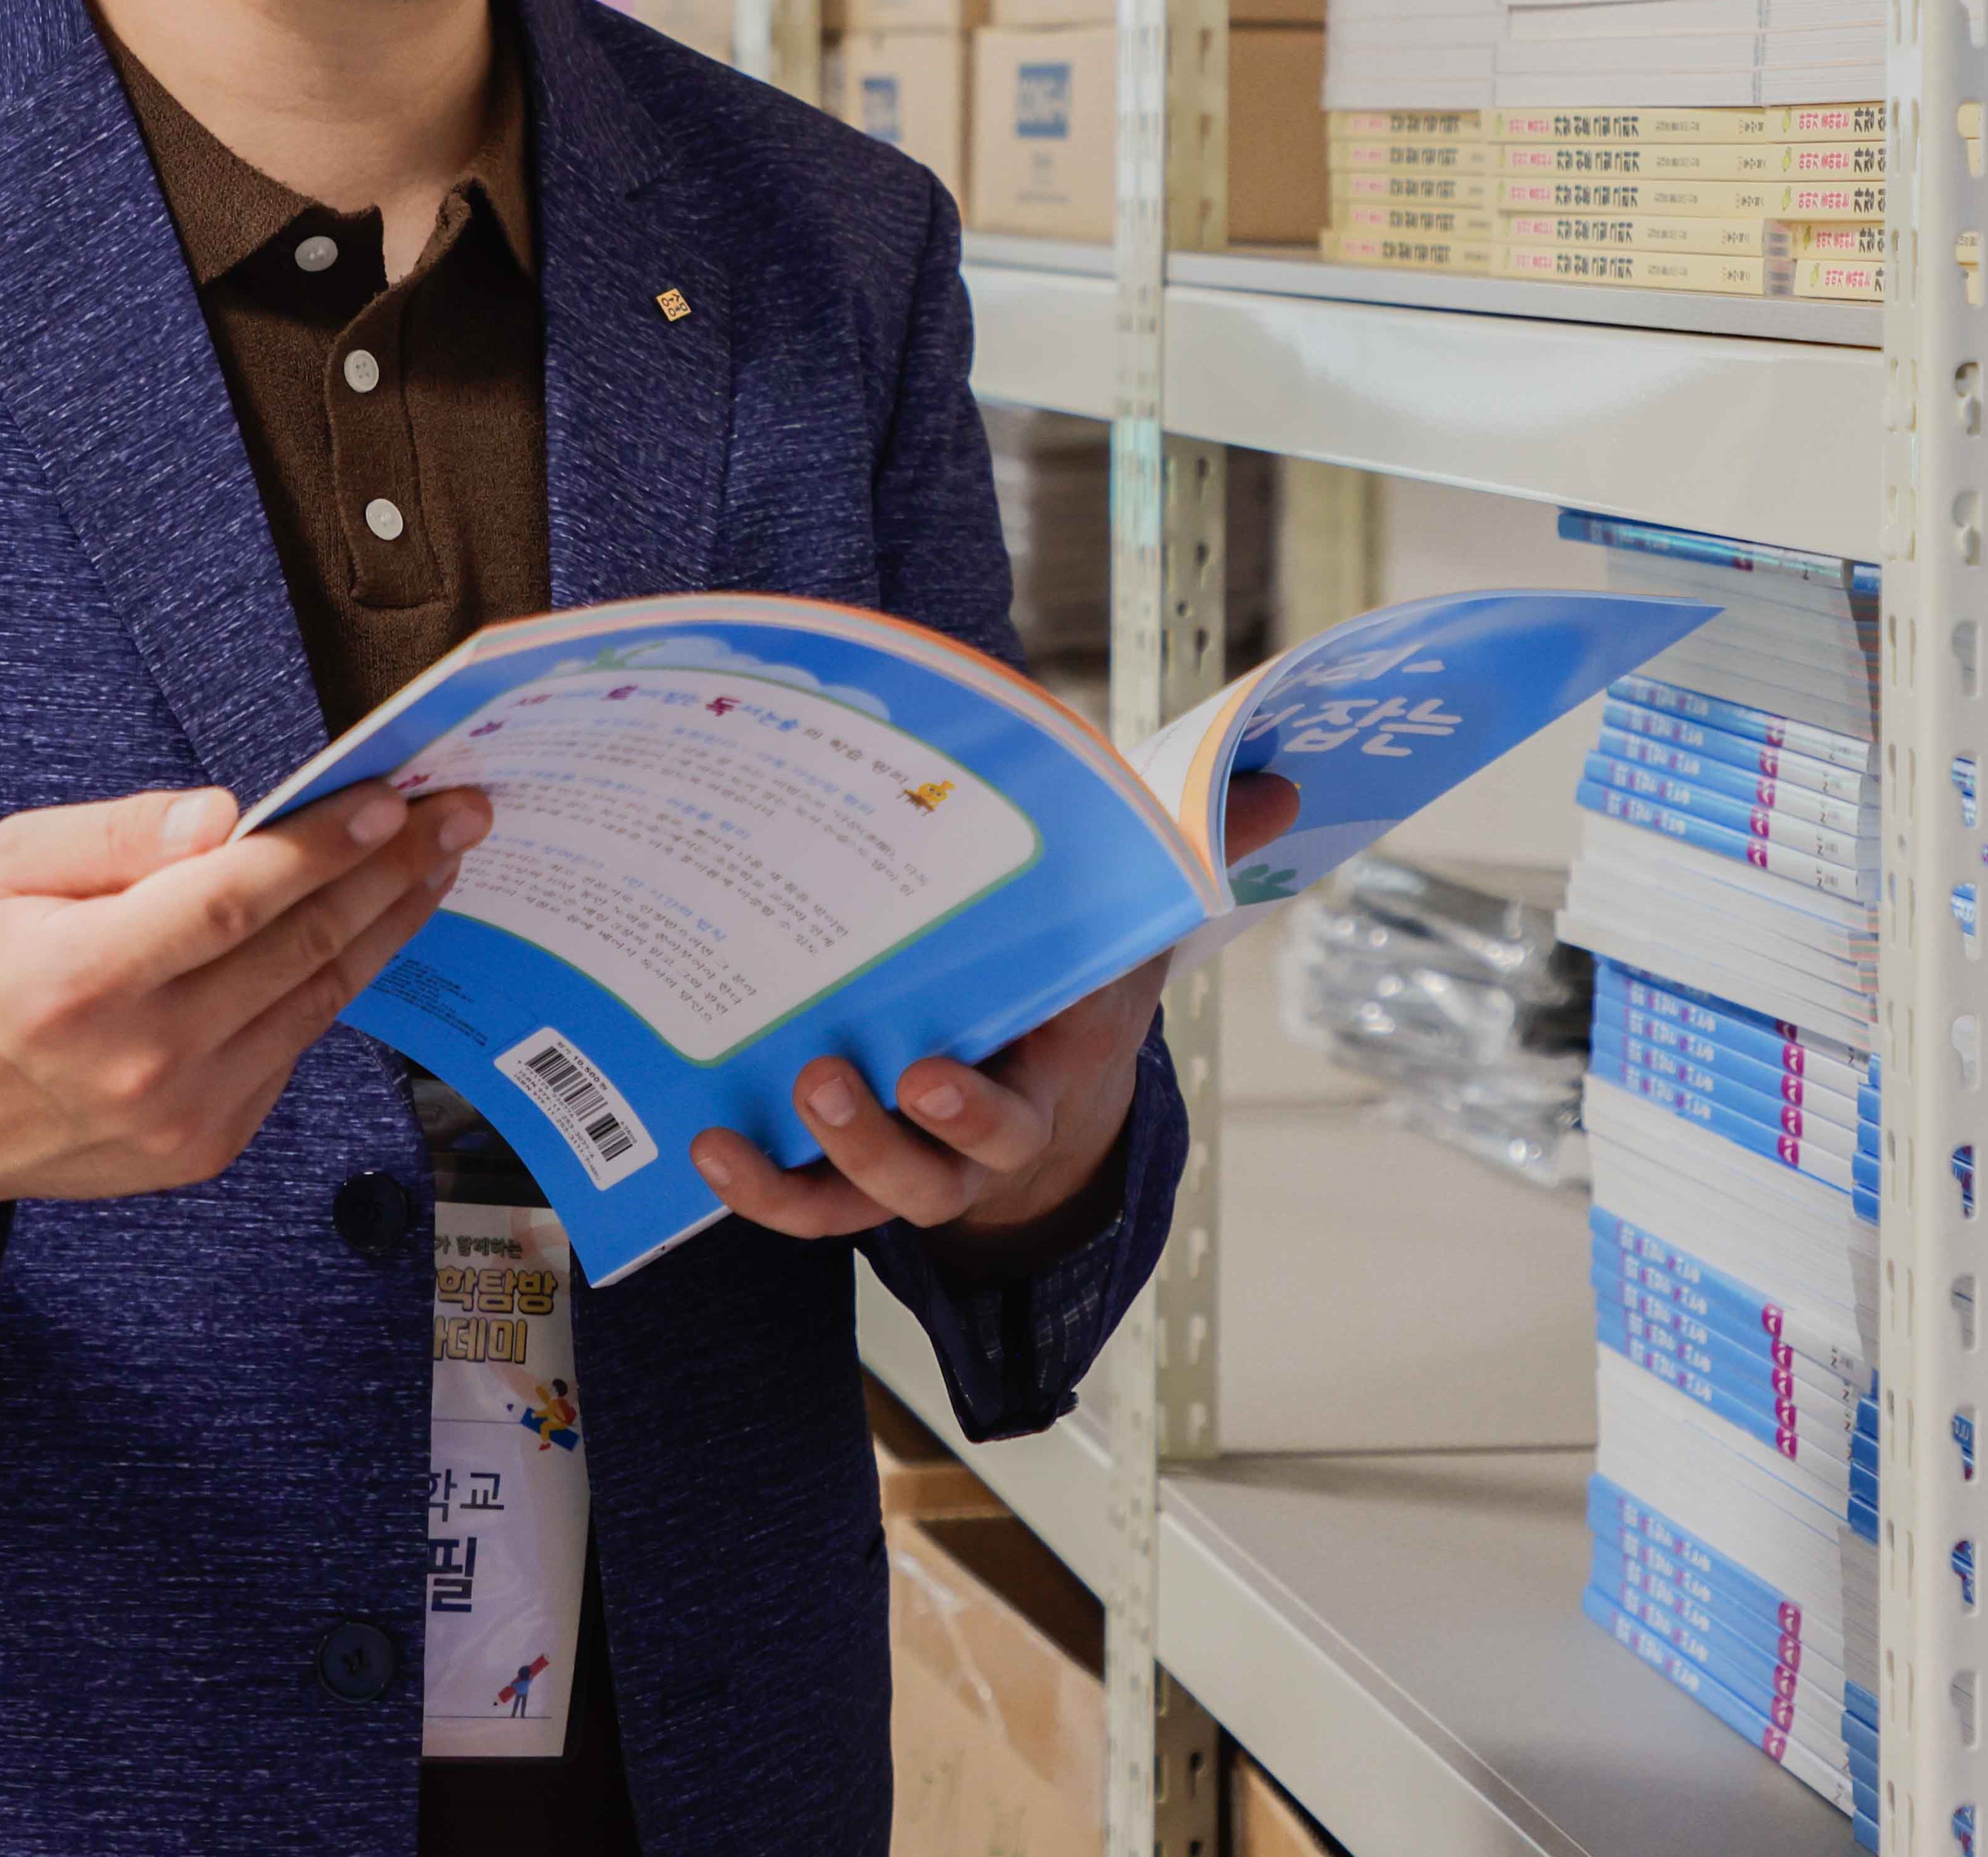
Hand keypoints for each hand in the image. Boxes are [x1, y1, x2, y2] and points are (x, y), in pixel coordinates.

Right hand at [0, 779, 488, 1248]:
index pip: (231, 901)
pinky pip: (292, 1048)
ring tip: (438, 858)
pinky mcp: (204, 1149)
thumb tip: (230, 816)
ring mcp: (180, 1117)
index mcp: (80, 980)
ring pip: (318, 1001)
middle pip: (299, 949)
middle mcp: (140, 1061)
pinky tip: (369, 924)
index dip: (321, 847)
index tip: (393, 799)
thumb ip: (121, 835)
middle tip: (459, 810)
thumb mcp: (6, 865)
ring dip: (389, 923)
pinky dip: (336, 982)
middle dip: (394, 869)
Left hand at [687, 769, 1301, 1275]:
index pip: (1014, 1116)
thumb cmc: (1085, 974)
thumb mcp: (1137, 916)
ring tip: (777, 1095)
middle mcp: (976, 1141)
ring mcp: (913, 1159)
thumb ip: (1199, 851)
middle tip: (833, 1076)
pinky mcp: (854, 1167)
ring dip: (817, 1161)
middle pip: (933, 1171)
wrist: (1052, 1059)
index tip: (928, 1073)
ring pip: (867, 1198)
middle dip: (880, 1137)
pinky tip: (708, 1147)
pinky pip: (809, 1203)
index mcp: (1042, 1081)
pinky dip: (760, 1189)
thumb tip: (1279, 784)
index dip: (971, 1111)